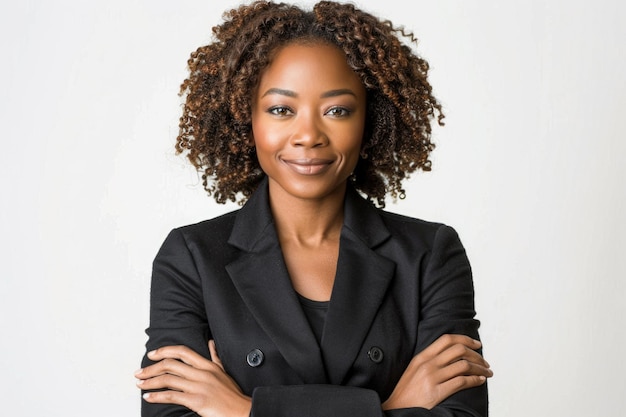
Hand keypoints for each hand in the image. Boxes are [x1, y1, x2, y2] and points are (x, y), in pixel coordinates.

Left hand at [135, 340, 251, 416]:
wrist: (242, 410)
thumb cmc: (232, 394)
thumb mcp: (224, 371)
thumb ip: (215, 357)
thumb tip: (210, 343)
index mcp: (207, 365)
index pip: (182, 352)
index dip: (164, 351)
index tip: (152, 354)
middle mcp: (202, 373)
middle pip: (170, 364)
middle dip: (151, 368)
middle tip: (139, 372)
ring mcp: (198, 386)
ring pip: (168, 379)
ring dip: (150, 381)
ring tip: (140, 384)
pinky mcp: (196, 400)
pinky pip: (171, 395)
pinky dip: (156, 396)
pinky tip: (148, 396)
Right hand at [382, 334, 492, 409]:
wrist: (396, 407)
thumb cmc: (407, 390)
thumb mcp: (415, 368)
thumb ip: (430, 359)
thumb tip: (452, 354)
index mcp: (422, 356)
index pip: (447, 339)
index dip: (465, 339)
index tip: (476, 344)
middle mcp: (428, 364)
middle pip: (458, 350)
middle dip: (476, 354)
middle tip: (484, 361)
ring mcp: (432, 378)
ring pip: (464, 365)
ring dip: (480, 368)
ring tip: (487, 372)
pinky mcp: (437, 392)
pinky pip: (461, 382)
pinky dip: (475, 380)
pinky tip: (480, 381)